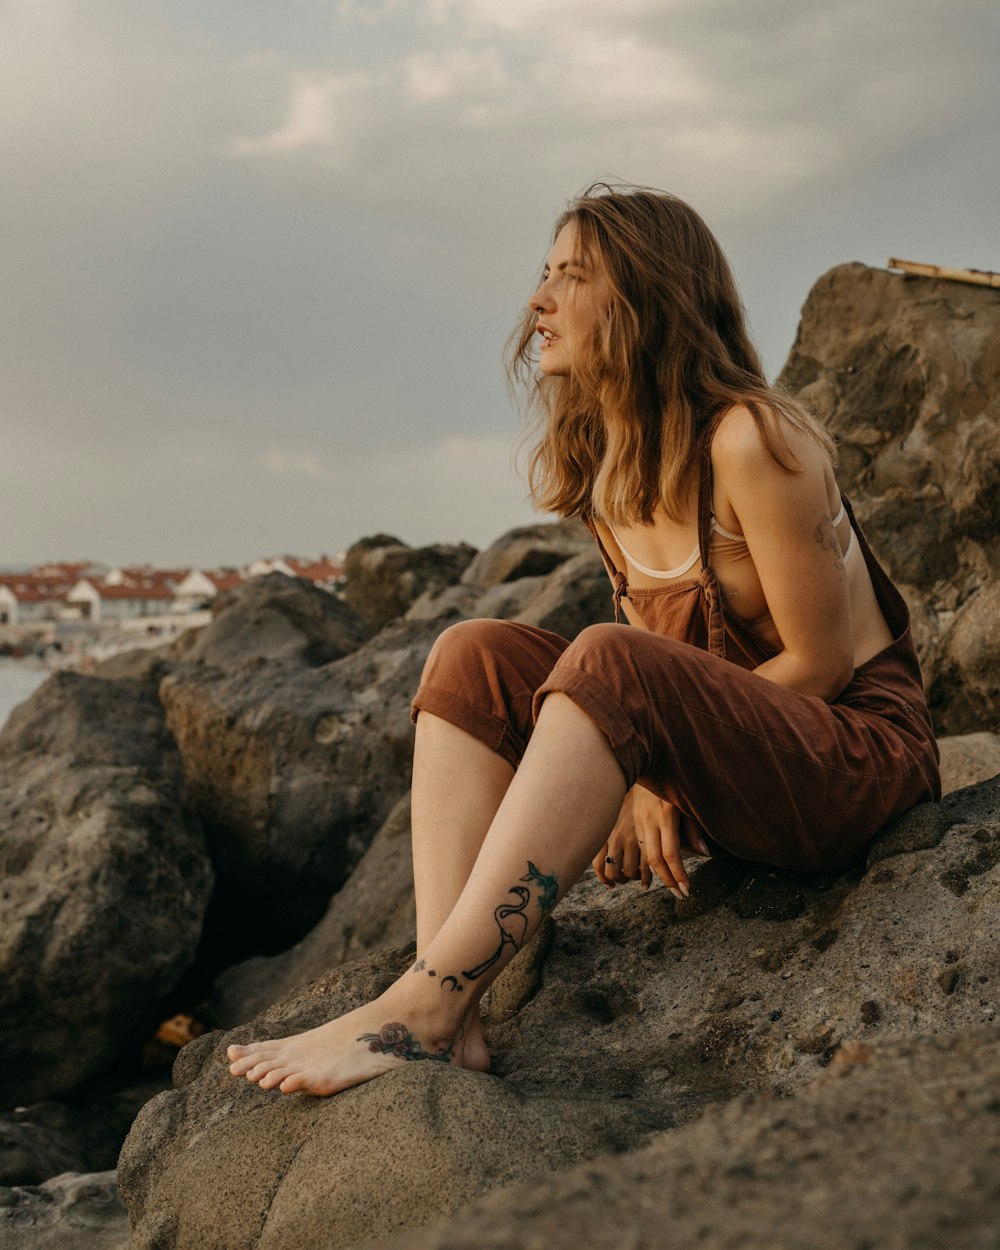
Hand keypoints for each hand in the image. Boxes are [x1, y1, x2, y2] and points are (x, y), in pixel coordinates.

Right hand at [594, 787, 710, 897]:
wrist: (646, 762)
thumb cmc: (673, 782)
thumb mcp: (687, 802)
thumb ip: (695, 827)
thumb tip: (705, 852)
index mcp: (665, 815)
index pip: (670, 853)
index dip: (678, 874)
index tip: (687, 889)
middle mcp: (648, 820)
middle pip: (655, 860)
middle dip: (668, 881)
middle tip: (680, 895)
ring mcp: (635, 821)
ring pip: (641, 856)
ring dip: (654, 875)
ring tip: (667, 886)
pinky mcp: (629, 820)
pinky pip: (636, 847)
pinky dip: (642, 863)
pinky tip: (648, 873)